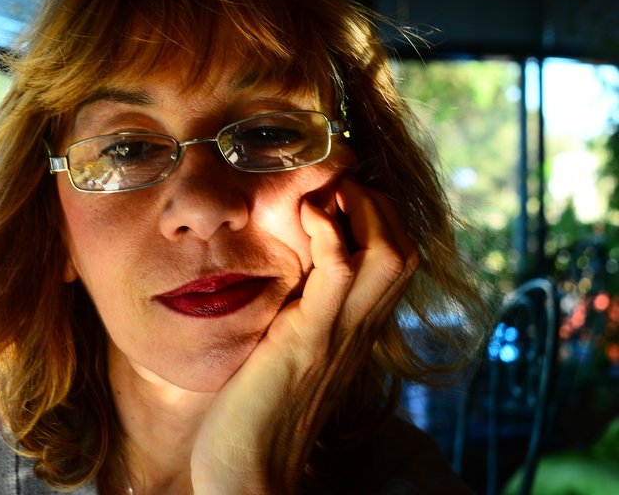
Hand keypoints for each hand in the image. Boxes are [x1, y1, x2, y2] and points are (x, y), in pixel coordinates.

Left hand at [190, 178, 419, 493]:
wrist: (248, 468)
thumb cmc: (256, 409)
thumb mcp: (287, 347)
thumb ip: (299, 312)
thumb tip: (286, 277)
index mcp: (355, 327)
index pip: (397, 257)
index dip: (378, 216)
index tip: (338, 196)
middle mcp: (359, 327)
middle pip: (407, 247)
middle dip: (378, 202)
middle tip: (335, 188)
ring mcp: (338, 332)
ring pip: (391, 253)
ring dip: (362, 209)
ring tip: (327, 196)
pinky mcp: (308, 338)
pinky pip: (339, 271)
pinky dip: (329, 232)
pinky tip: (306, 217)